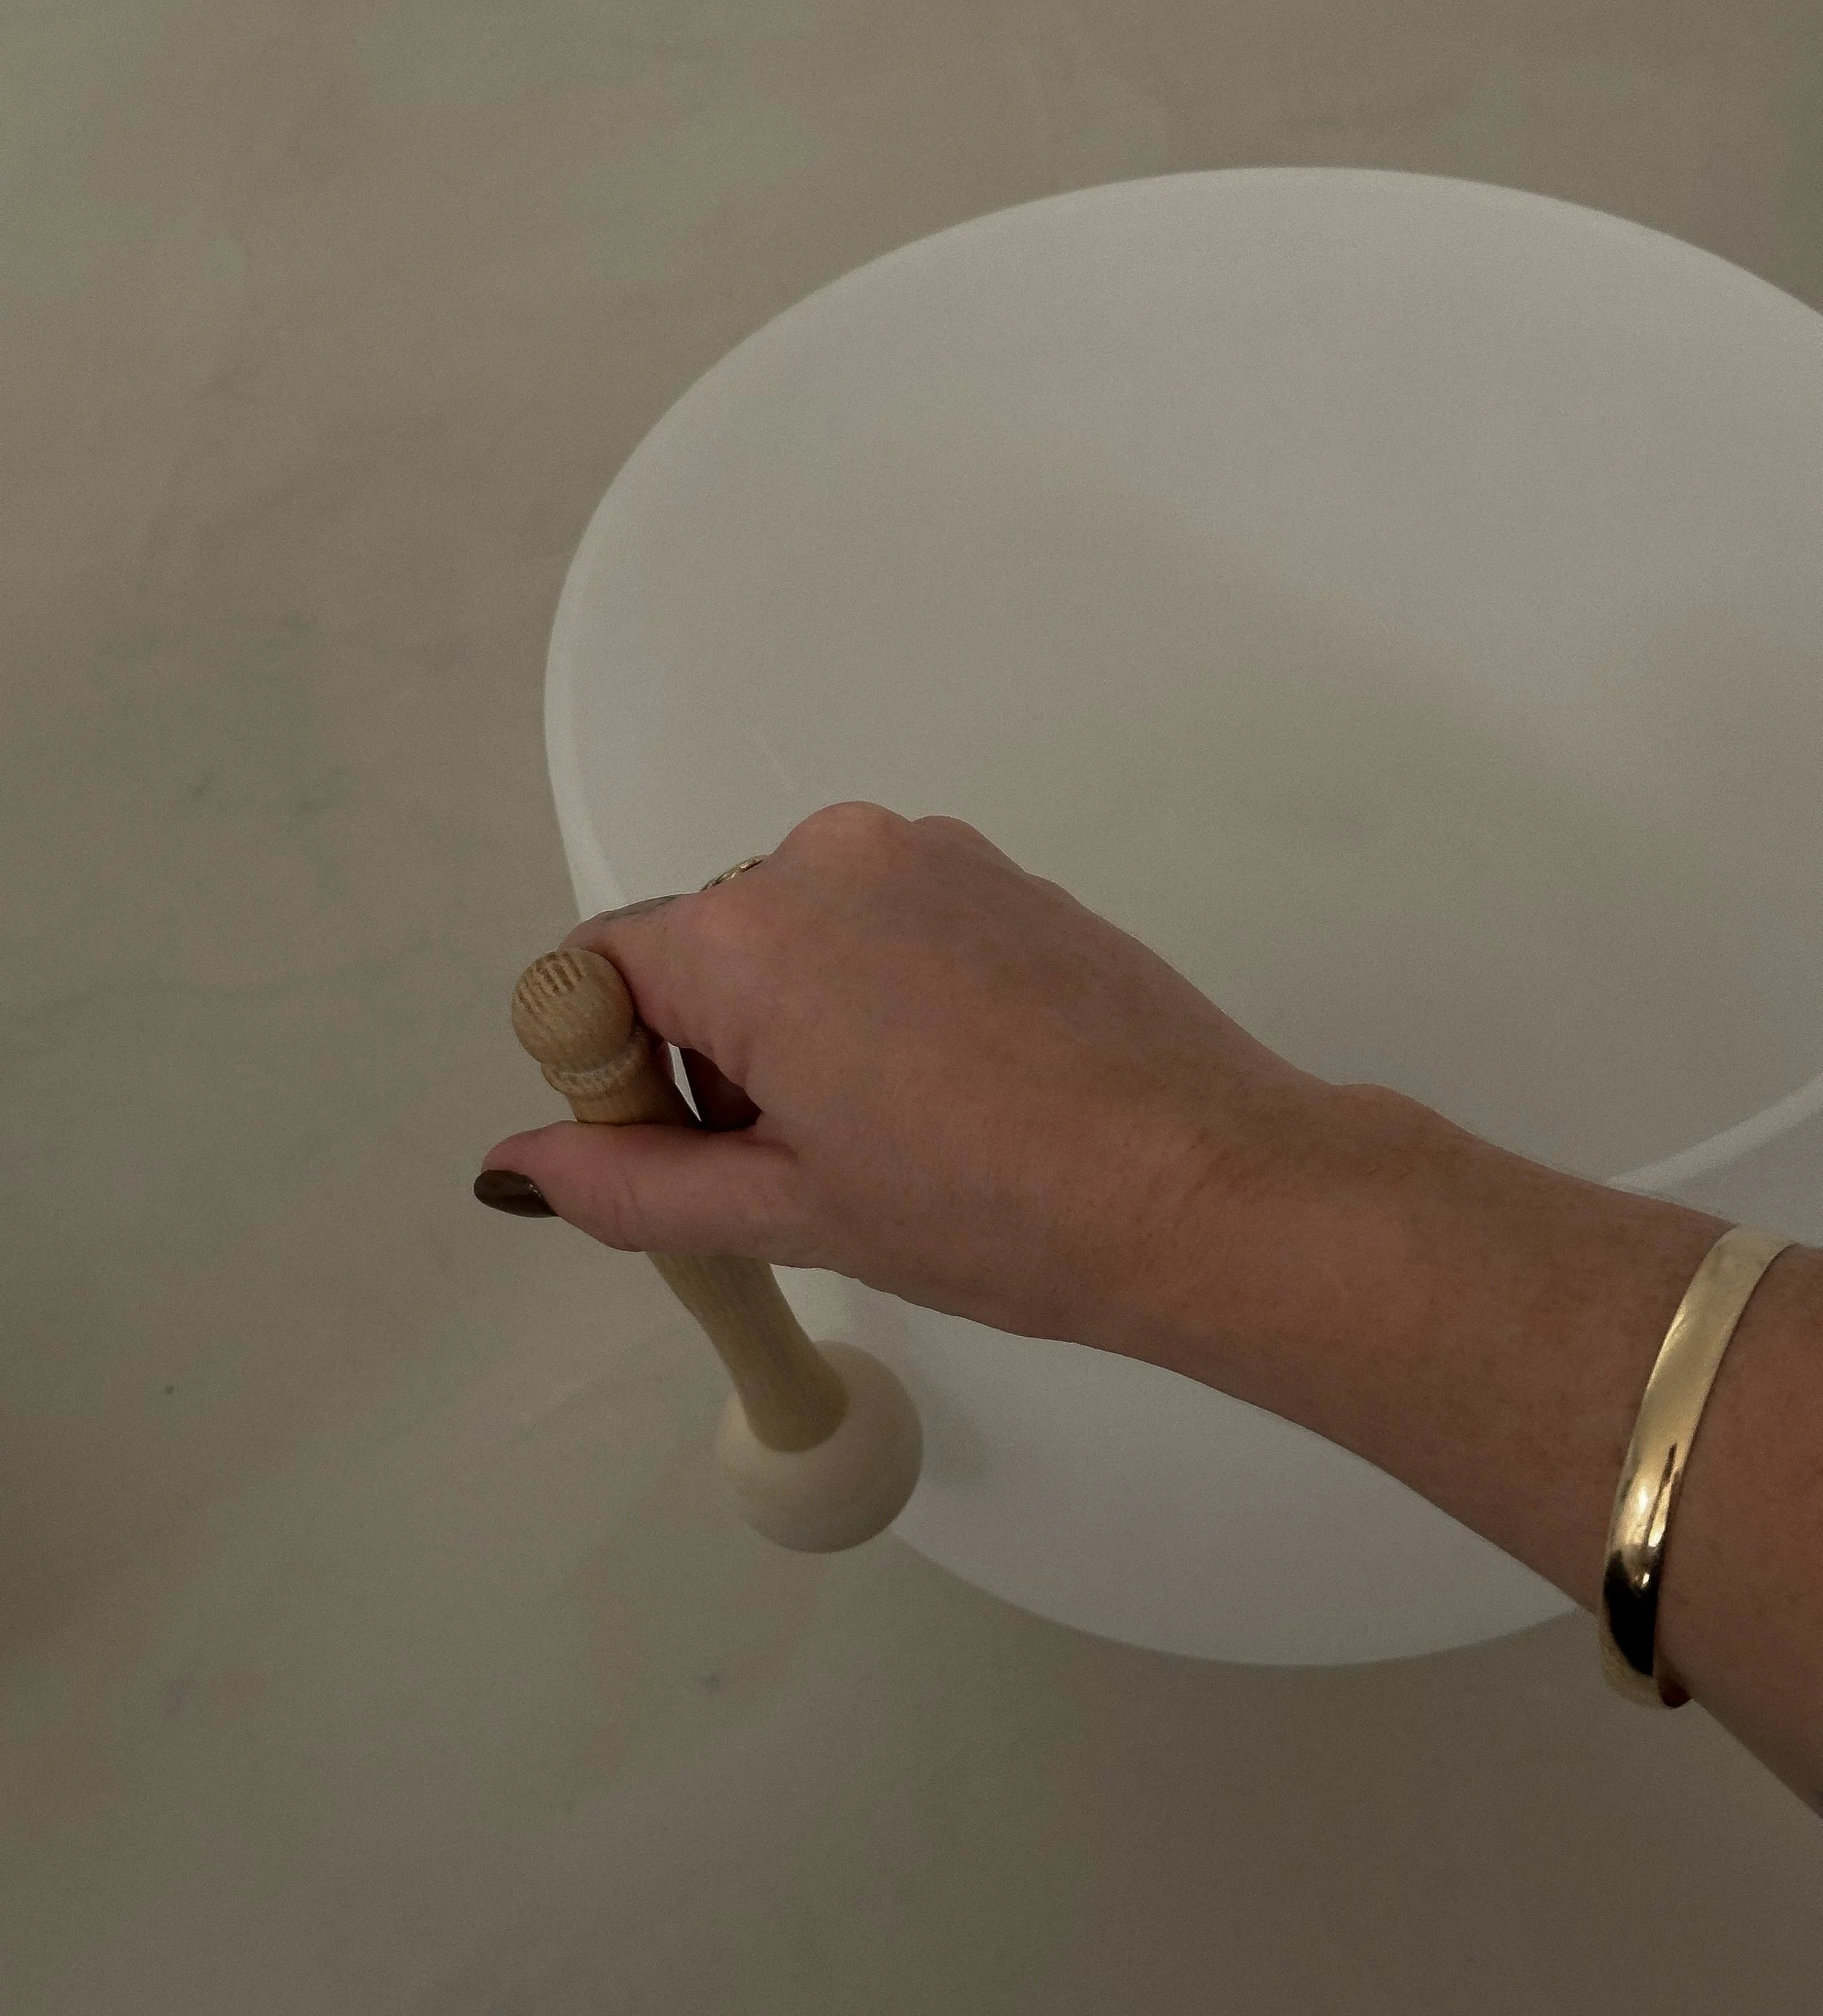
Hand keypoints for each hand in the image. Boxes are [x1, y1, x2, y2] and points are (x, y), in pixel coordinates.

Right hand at [479, 800, 1391, 1367]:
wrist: (1205, 1185)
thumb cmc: (1011, 1207)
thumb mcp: (789, 1212)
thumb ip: (630, 1182)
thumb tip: (523, 1163)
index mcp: (750, 935)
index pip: (595, 975)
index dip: (613, 1074)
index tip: (674, 1147)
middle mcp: (827, 859)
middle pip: (697, 952)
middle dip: (712, 1056)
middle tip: (800, 1167)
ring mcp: (923, 855)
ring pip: (795, 937)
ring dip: (801, 1026)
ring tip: (893, 1136)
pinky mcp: (994, 871)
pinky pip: (883, 922)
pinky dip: (881, 995)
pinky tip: (950, 1090)